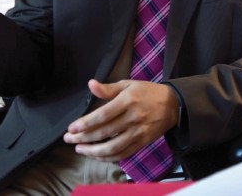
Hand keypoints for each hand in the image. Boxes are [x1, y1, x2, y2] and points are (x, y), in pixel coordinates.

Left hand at [63, 79, 178, 160]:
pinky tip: (96, 155)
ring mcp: (138, 132)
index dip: (85, 123)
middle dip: (83, 137)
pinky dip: (108, 158)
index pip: (103, 115)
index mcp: (128, 100)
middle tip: (69, 139)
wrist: (172, 104)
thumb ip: (108, 88)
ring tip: (79, 149)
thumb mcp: (128, 84)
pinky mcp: (142, 142)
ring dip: (93, 151)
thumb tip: (90, 84)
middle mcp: (133, 117)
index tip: (72, 128)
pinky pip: (123, 154)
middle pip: (104, 132)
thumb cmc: (147, 92)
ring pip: (112, 147)